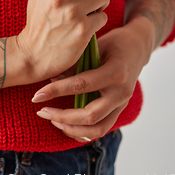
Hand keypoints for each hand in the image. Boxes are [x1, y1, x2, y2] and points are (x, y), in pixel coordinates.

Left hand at [30, 16, 154, 142]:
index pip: (81, 85)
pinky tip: (66, 126)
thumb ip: (76, 63)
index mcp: (115, 72)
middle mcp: (121, 92)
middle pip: (90, 115)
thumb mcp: (95, 46)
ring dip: (71, 128)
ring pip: (97, 129)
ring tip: (52, 119)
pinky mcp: (119, 110)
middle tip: (41, 111)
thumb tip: (51, 78)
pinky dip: (83, 132)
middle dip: (62, 116)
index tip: (37, 95)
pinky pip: (101, 128)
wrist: (138, 47)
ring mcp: (122, 104)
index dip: (57, 91)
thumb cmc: (114, 42)